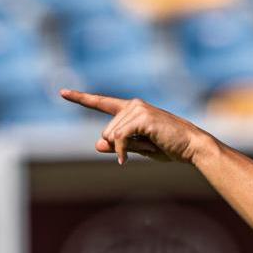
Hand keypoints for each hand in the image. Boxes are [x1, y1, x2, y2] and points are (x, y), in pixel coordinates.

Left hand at [60, 89, 213, 164]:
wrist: (191, 146)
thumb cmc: (168, 146)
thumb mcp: (139, 147)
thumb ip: (118, 144)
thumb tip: (98, 144)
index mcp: (131, 109)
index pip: (101, 102)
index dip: (80, 98)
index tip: (62, 92)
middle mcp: (133, 105)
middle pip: (106, 131)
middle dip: (119, 145)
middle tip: (146, 147)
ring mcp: (138, 109)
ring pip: (111, 135)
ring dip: (125, 148)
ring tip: (151, 146)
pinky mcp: (142, 118)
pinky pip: (119, 138)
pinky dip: (121, 151)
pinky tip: (126, 161)